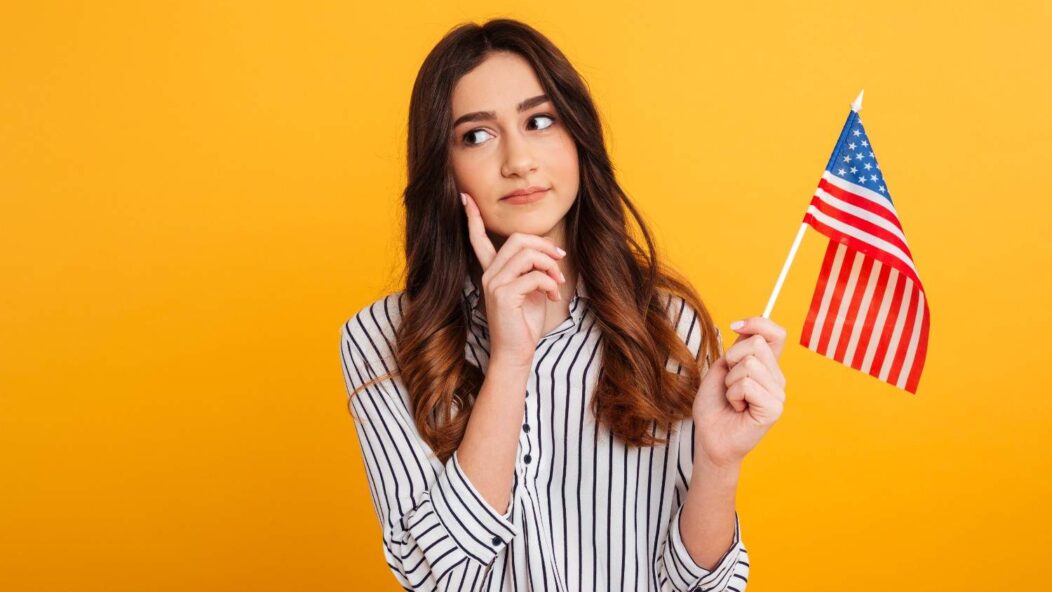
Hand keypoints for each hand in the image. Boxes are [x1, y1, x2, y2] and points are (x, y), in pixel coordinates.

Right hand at [462, 192, 566, 367]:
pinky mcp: (504, 295)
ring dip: (550, 266)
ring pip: (527, 254)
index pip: (477, 239)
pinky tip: (552, 297)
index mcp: (492, 272)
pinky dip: (550, 284)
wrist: (515, 354)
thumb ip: (532, 270)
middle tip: (560, 262)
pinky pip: (534, 276)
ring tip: (558, 282)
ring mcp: (494, 284)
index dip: (472, 218)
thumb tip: (549, 255)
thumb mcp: (530, 291)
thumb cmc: (524, 324)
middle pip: (517, 240)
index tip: (466, 198)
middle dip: (544, 247)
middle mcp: (489, 274)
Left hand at [691, 316, 787, 468]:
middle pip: (756, 344)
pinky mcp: (774, 408)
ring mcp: (778, 393)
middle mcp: (776, 377)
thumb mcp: (721, 369)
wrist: (709, 436)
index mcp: (766, 366)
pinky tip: (738, 409)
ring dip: (730, 382)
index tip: (736, 326)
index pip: (776, 333)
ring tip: (733, 399)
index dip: (758, 322)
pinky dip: (733, 395)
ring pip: (750, 364)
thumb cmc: (714, 405)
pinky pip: (747, 385)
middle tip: (729, 384)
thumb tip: (747, 329)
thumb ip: (738, 349)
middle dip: (732, 360)